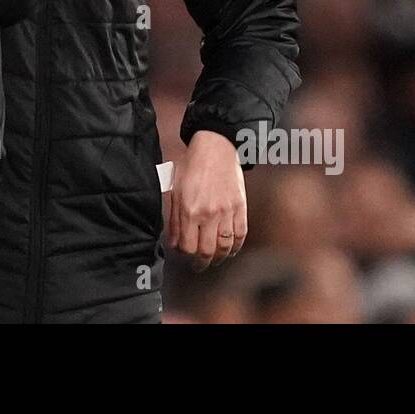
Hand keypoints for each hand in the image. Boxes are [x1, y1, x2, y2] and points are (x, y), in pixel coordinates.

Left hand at [167, 130, 246, 269]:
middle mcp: (210, 214)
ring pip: (225, 247)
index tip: (183, 254)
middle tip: (198, 265)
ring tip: (214, 260)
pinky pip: (240, 235)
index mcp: (190, 210)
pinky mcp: (240, 208)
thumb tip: (174, 242)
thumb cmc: (193, 166)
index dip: (184, 254)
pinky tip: (230, 250)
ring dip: (219, 258)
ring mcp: (227, 212)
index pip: (188, 246)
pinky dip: (236, 247)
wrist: (216, 147)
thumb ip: (175, 219)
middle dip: (201, 262)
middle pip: (207, 251)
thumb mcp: (176, 190)